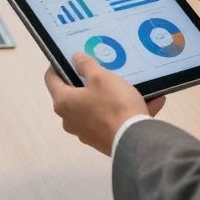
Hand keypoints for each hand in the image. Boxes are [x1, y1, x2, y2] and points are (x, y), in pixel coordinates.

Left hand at [45, 52, 164, 155]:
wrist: (135, 141)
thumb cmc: (113, 104)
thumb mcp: (100, 77)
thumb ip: (85, 65)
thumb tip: (75, 58)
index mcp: (63, 102)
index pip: (51, 79)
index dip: (57, 65)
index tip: (69, 57)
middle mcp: (69, 119)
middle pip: (73, 94)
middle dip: (87, 81)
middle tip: (100, 69)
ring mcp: (85, 132)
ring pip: (95, 107)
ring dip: (111, 96)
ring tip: (129, 84)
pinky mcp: (102, 141)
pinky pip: (111, 119)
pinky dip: (124, 110)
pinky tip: (149, 100)